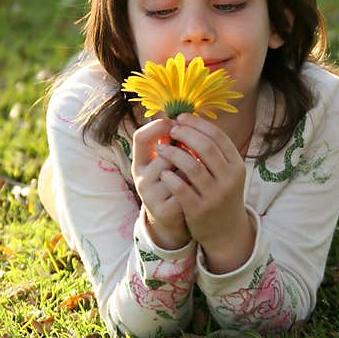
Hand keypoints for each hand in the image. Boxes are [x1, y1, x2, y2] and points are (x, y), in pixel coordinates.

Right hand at [131, 117, 190, 248]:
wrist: (172, 221)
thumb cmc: (173, 184)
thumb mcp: (166, 164)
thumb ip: (171, 144)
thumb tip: (183, 116)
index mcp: (139, 164)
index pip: (140, 137)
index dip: (158, 126)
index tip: (176, 122)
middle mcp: (141, 180)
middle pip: (166, 154)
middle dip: (186, 152)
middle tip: (195, 154)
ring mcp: (151, 196)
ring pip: (180, 171)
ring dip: (194, 169)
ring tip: (199, 173)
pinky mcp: (165, 210)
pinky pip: (188, 188)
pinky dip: (197, 186)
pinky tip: (200, 188)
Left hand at [154, 113, 254, 271]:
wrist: (226, 231)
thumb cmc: (221, 193)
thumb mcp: (227, 172)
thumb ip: (214, 150)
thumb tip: (191, 121)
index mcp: (237, 164)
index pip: (218, 136)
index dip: (198, 124)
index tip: (181, 117)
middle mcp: (229, 178)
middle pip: (206, 147)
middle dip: (185, 134)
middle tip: (171, 129)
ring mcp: (215, 195)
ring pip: (192, 166)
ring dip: (173, 153)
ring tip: (161, 148)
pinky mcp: (199, 209)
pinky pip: (181, 188)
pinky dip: (170, 177)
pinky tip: (163, 172)